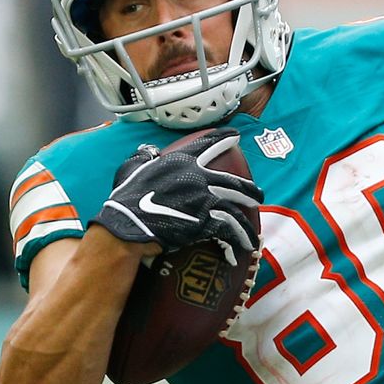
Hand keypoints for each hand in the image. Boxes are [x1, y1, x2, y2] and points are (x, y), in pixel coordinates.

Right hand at [94, 130, 262, 265]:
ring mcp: (204, 199)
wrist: (128, 226)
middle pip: (234, 182)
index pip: (208, 143)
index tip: (236, 135)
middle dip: (249, 190)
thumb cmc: (125, 198)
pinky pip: (229, 230)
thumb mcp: (131, 168)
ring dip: (247, 221)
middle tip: (258, 195)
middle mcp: (198, 177)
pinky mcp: (206, 222)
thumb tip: (149, 150)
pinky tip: (242, 248)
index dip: (224, 137)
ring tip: (252, 231)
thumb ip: (143, 157)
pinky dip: (238, 239)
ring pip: (236, 208)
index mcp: (181, 161)